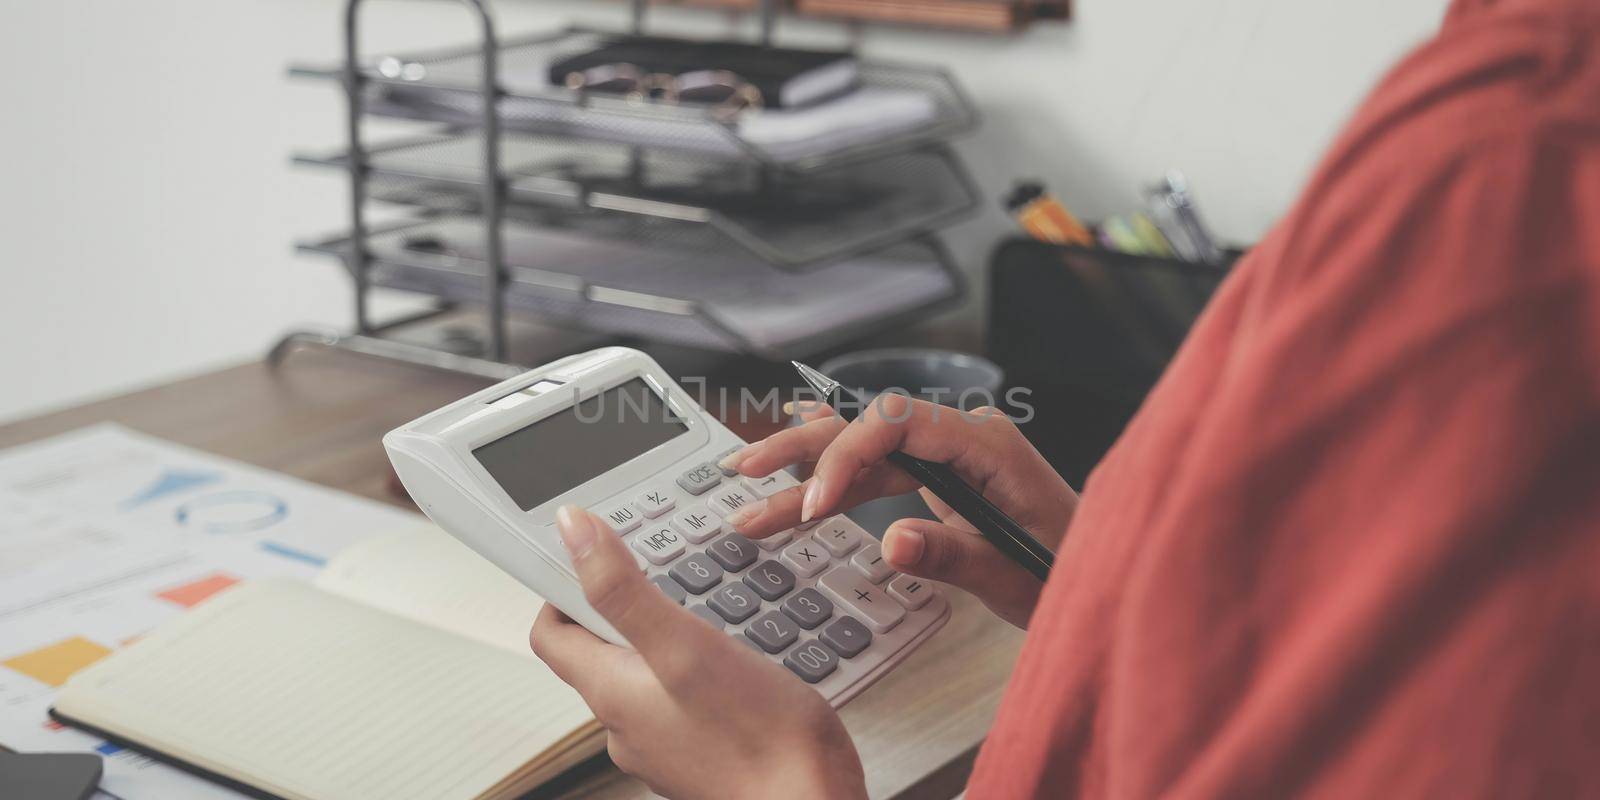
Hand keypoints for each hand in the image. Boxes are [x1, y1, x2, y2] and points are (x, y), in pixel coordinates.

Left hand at [530, 506, 865, 799]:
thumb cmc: (758, 737)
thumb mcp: (684, 644)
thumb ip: (623, 589)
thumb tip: (573, 530)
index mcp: (611, 693)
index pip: (552, 634)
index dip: (561, 588)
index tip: (594, 556)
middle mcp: (627, 724)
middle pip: (602, 651)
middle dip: (630, 606)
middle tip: (670, 574)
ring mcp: (664, 742)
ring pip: (650, 673)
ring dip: (673, 636)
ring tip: (716, 612)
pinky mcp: (702, 750)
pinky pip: (687, 697)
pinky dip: (704, 669)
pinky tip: (742, 659)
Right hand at [720, 396, 1076, 627]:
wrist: (1105, 577)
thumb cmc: (1071, 572)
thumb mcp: (1013, 576)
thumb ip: (952, 555)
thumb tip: (893, 540)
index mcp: (987, 443)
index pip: (897, 422)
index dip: (845, 457)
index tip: (813, 506)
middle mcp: (964, 437)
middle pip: (868, 427)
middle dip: (804, 449)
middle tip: (747, 471)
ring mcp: (951, 456)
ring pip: (864, 453)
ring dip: (806, 474)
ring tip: (748, 493)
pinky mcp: (942, 479)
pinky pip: (878, 472)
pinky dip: (835, 481)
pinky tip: (793, 470)